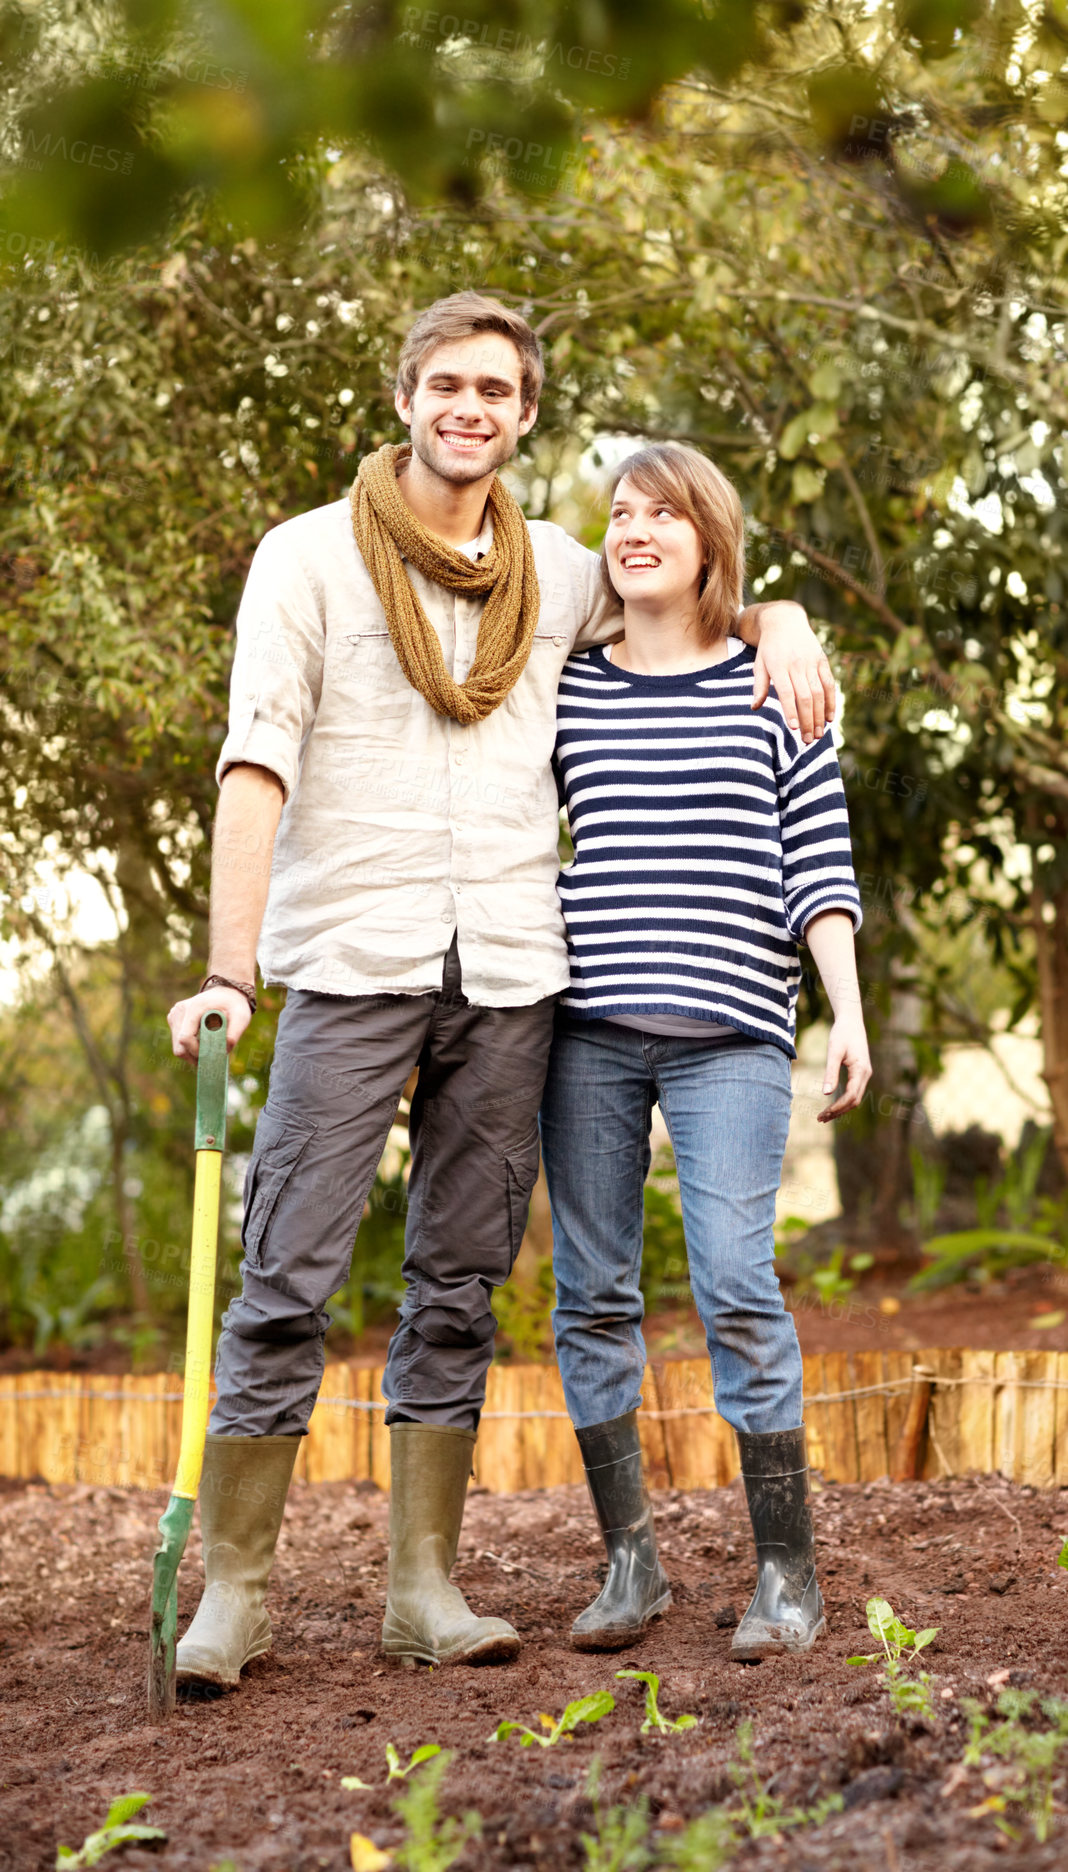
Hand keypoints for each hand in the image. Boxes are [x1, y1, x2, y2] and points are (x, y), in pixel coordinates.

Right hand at [167, 987, 251, 1060]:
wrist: (226, 992)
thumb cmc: (234, 1005)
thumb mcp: (241, 1016)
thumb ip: (235, 1033)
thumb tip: (225, 1050)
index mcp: (193, 1008)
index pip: (185, 1038)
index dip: (197, 1051)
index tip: (212, 1054)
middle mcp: (179, 1011)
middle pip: (179, 1047)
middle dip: (195, 1056)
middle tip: (212, 1057)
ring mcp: (174, 1015)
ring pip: (177, 1047)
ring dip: (193, 1053)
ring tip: (209, 1049)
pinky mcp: (173, 1019)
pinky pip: (178, 1042)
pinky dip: (190, 1047)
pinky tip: (202, 1042)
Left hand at [746, 600, 835, 742]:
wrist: (784, 621)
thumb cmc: (768, 648)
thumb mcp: (759, 664)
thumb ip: (759, 686)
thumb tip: (755, 707)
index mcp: (779, 666)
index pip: (787, 693)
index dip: (791, 711)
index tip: (794, 729)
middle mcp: (797, 664)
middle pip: (806, 696)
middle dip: (808, 720)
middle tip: (808, 740)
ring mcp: (811, 662)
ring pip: (819, 693)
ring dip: (820, 716)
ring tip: (819, 735)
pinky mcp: (822, 660)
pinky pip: (829, 684)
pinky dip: (831, 702)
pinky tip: (830, 718)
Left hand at [818, 1014, 871, 1121]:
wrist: (851, 1020)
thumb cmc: (841, 1034)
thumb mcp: (834, 1052)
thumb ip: (831, 1072)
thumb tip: (826, 1093)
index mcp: (861, 1070)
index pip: (850, 1096)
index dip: (837, 1107)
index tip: (823, 1114)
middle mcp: (866, 1074)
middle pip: (854, 1101)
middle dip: (838, 1111)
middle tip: (820, 1119)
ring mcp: (864, 1074)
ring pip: (854, 1098)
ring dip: (840, 1108)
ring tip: (824, 1116)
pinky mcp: (860, 1072)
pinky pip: (854, 1091)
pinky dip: (843, 1100)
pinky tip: (832, 1104)